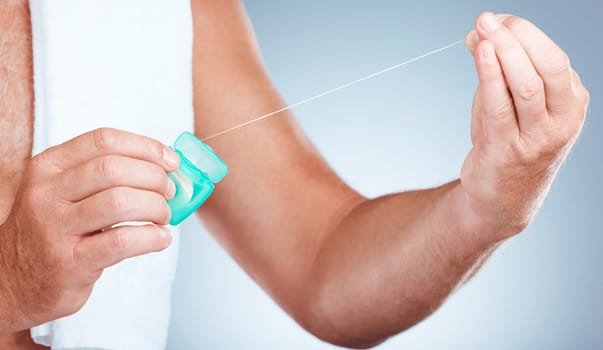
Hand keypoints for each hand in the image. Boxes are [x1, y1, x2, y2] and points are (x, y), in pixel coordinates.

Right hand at [0, 128, 179, 332]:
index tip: (170, 160)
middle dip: (154, 177)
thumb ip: (105, 175)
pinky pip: (122, 241)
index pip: (103, 141)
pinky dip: (152, 237)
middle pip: (114, 169)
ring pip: (120, 202)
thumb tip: (165, 165)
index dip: (145, 147)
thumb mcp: (64, 192)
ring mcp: (55, 229)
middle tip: (169, 192)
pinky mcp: (70, 263)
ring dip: (156, 207)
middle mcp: (47, 193)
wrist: (13, 281)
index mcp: (49, 167)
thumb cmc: (52, 230)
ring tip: (164, 217)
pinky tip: (160, 239)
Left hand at [460, 13, 588, 238]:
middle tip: (488, 19)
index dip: (523, 33)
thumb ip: (497, 70)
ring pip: (527, 85)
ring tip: (481, 30)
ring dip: (502, 52)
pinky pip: (500, 106)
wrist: (502, 198)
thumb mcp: (509, 104)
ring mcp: (537, 138)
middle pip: (548, 66)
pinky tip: (480, 54)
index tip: (495, 20)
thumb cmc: (509, 143)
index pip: (553, 58)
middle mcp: (562, 121)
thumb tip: (477, 32)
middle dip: (518, 36)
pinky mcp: (508, 150)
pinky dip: (490, 75)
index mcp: (571, 104)